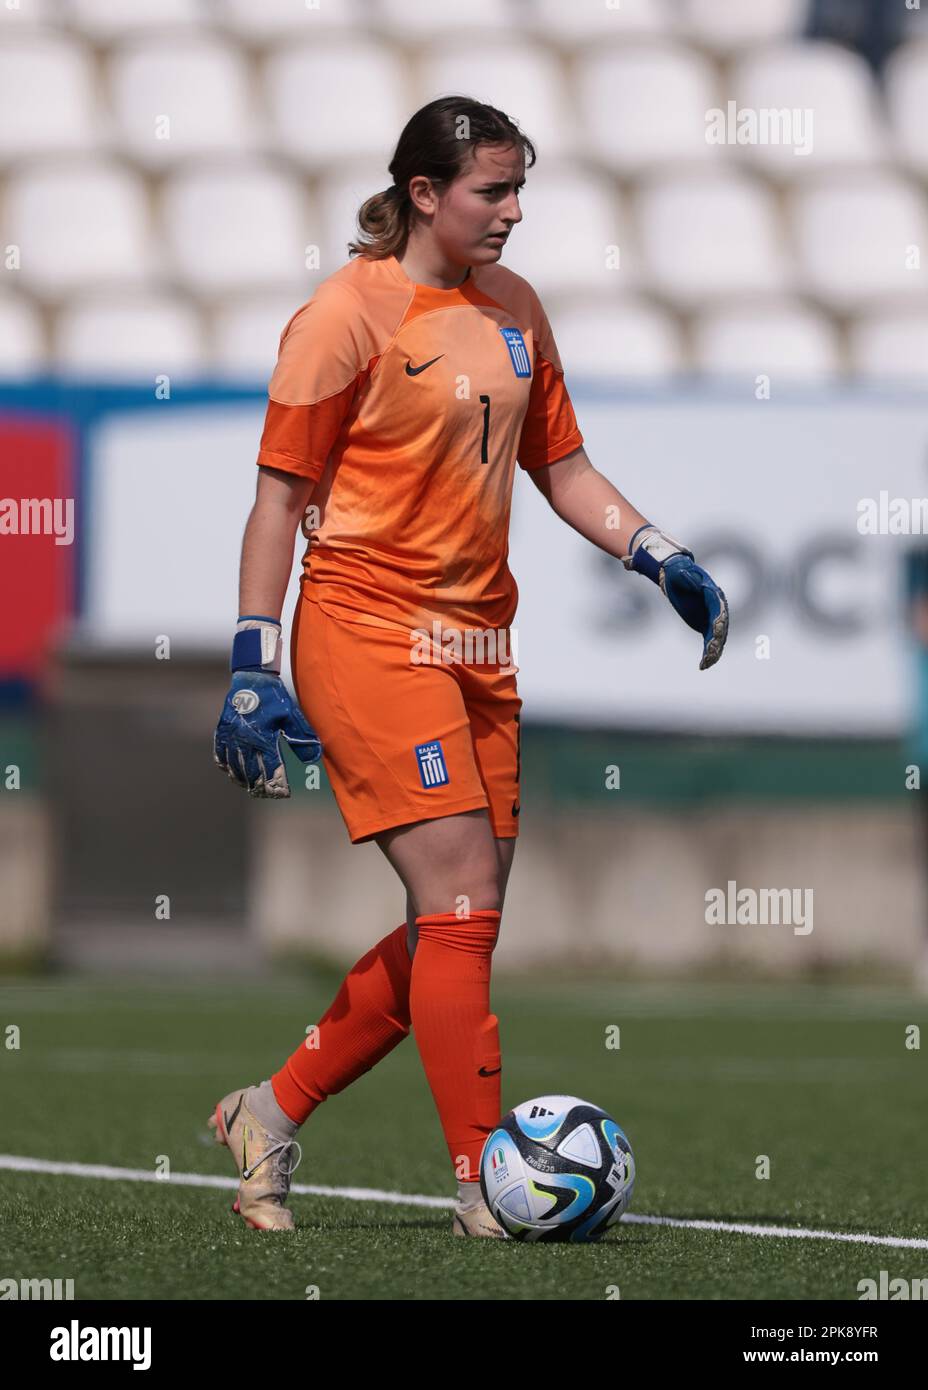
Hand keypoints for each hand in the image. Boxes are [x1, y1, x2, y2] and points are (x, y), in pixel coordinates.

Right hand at [213, 670, 322, 797]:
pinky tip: (234, 773)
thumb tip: (313, 757)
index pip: (271, 769)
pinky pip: (221, 756)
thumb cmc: (273, 696)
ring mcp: (230, 737)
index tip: (285, 792)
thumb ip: (301, 736)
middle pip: (251, 773)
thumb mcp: (291, 714)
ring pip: (234, 768)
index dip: (278, 784)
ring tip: (253, 788)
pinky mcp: (221, 732)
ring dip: (244, 780)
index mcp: (262, 737)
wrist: (251, 677)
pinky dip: (228, 767)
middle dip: (261, 787)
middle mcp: (243, 740)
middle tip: (269, 793)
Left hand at [659, 553, 728, 670]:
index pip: (718, 608)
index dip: (718, 619)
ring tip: (707, 663)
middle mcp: (717, 607)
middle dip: (717, 639)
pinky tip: (703, 665)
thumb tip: (691, 580)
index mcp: (713, 594)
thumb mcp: (680, 573)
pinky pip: (709, 641)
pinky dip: (707, 653)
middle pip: (721, 625)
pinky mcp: (705, 625)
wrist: (677, 575)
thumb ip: (686, 577)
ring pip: (717, 636)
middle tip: (712, 651)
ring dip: (713, 650)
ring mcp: (712, 617)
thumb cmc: (678, 572)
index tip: (717, 629)